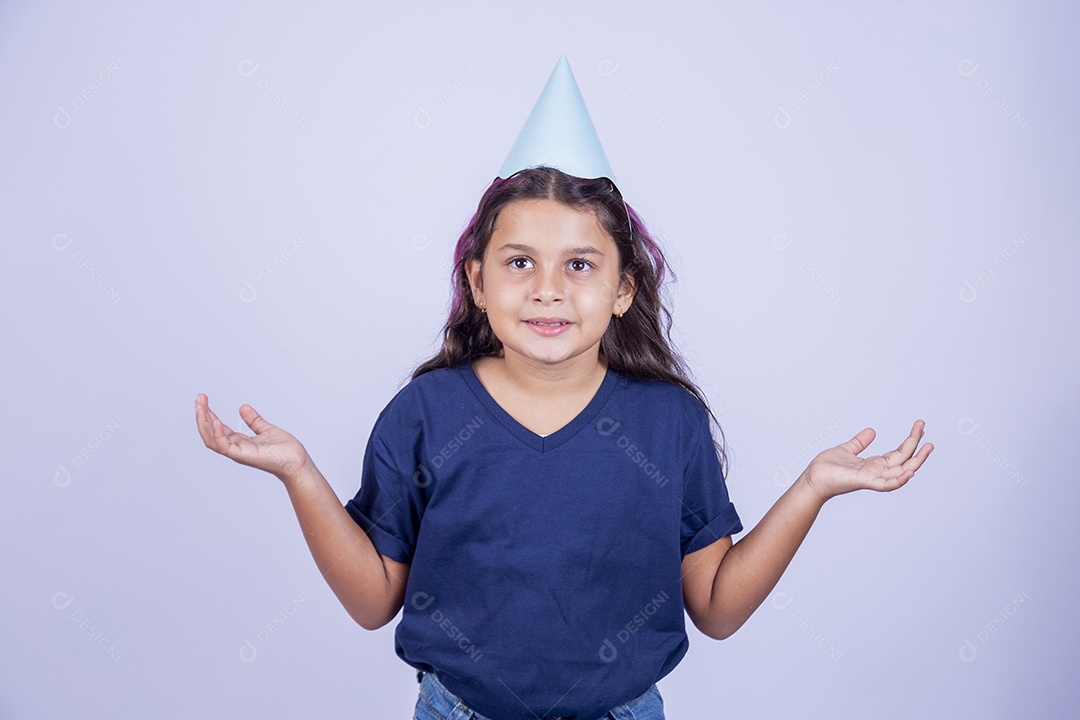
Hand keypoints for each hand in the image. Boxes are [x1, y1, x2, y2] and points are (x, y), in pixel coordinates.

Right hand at [194, 393, 310, 481]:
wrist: (297, 462)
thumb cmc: (284, 450)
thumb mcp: (266, 429)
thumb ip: (254, 420)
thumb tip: (243, 407)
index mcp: (239, 442)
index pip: (217, 428)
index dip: (208, 414)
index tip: (203, 399)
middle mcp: (235, 448)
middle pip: (210, 433)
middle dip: (202, 416)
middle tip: (198, 399)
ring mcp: (238, 453)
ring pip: (212, 440)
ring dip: (204, 423)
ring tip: (201, 406)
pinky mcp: (244, 456)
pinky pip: (225, 446)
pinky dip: (218, 435)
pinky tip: (216, 421)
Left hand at [802, 419, 933, 500]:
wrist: (812, 478)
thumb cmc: (827, 467)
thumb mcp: (847, 449)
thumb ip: (860, 442)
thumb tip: (872, 431)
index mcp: (874, 464)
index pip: (898, 453)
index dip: (910, 441)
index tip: (920, 427)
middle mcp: (877, 472)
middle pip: (904, 460)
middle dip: (917, 447)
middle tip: (925, 429)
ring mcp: (872, 478)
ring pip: (901, 472)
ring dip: (916, 461)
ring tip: (928, 447)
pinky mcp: (864, 481)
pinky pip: (886, 484)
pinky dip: (900, 480)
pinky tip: (911, 472)